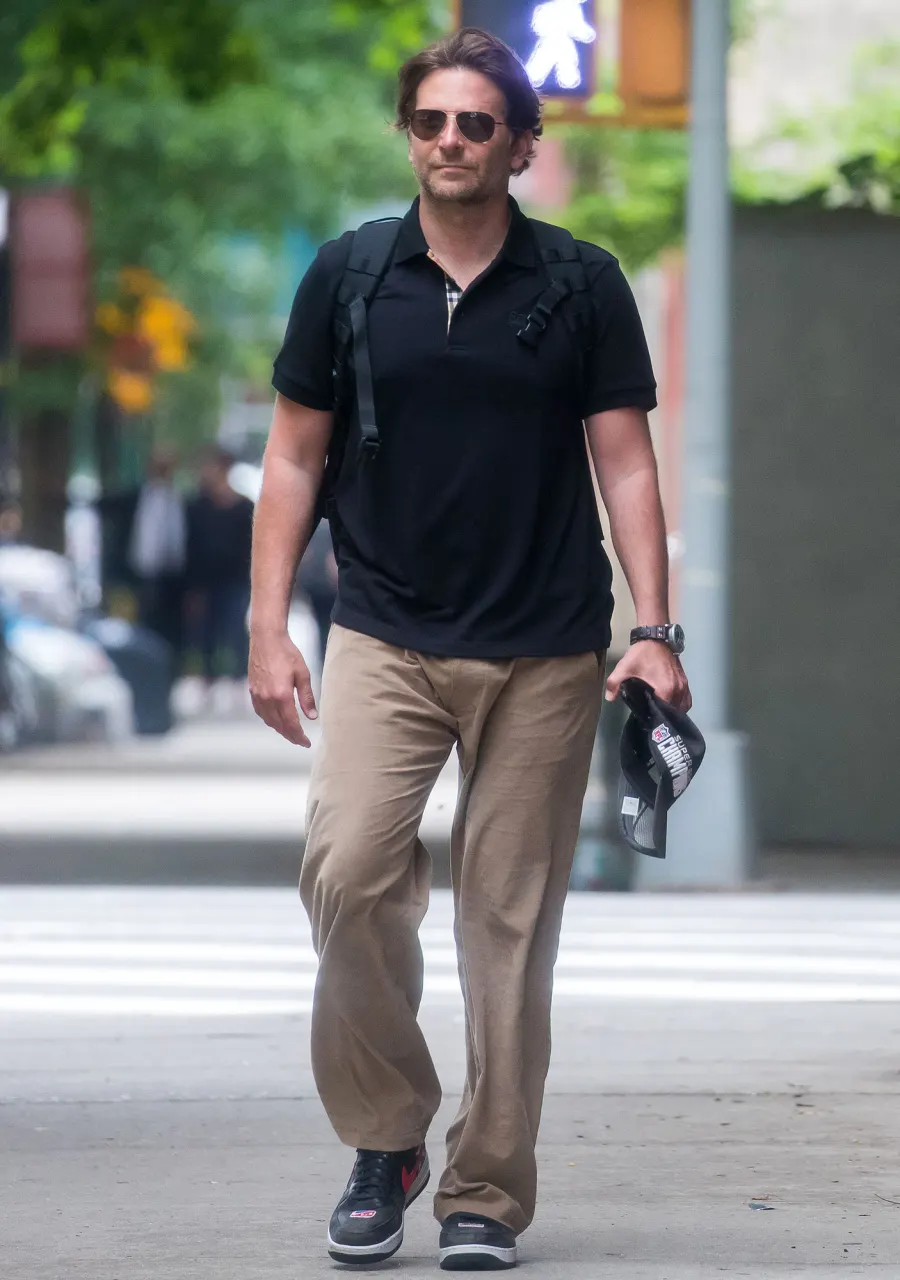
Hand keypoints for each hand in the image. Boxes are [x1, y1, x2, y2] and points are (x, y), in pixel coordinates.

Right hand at [248, 629, 317, 745]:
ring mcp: (257, 695)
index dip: (299, 736)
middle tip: (300, 741)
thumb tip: (312, 717)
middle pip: (279, 725)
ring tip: (290, 732)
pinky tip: (276, 719)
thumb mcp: (303, 674)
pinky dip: (269, 719)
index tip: (306, 743)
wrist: (266, 638)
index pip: (291, 724)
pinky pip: (260, 712)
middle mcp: (267, 698)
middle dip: (290, 736)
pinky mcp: (252, 690)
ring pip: (269, 720)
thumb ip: (307, 697)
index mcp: (282, 695)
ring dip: (280, 729)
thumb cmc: (287, 653)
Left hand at [605, 641, 691, 711]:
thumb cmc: (641, 654)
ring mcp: (684, 685)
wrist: (656, 638)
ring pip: (682, 707)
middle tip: (651, 718)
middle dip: (663, 717)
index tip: (646, 720)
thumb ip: (614, 684)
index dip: (655, 718)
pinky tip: (670, 705)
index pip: (664, 713)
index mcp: (665, 689)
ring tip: (660, 713)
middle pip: (674, 712)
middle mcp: (678, 689)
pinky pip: (687, 700)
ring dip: (672, 712)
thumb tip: (610, 699)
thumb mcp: (624, 668)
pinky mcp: (685, 681)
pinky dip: (680, 705)